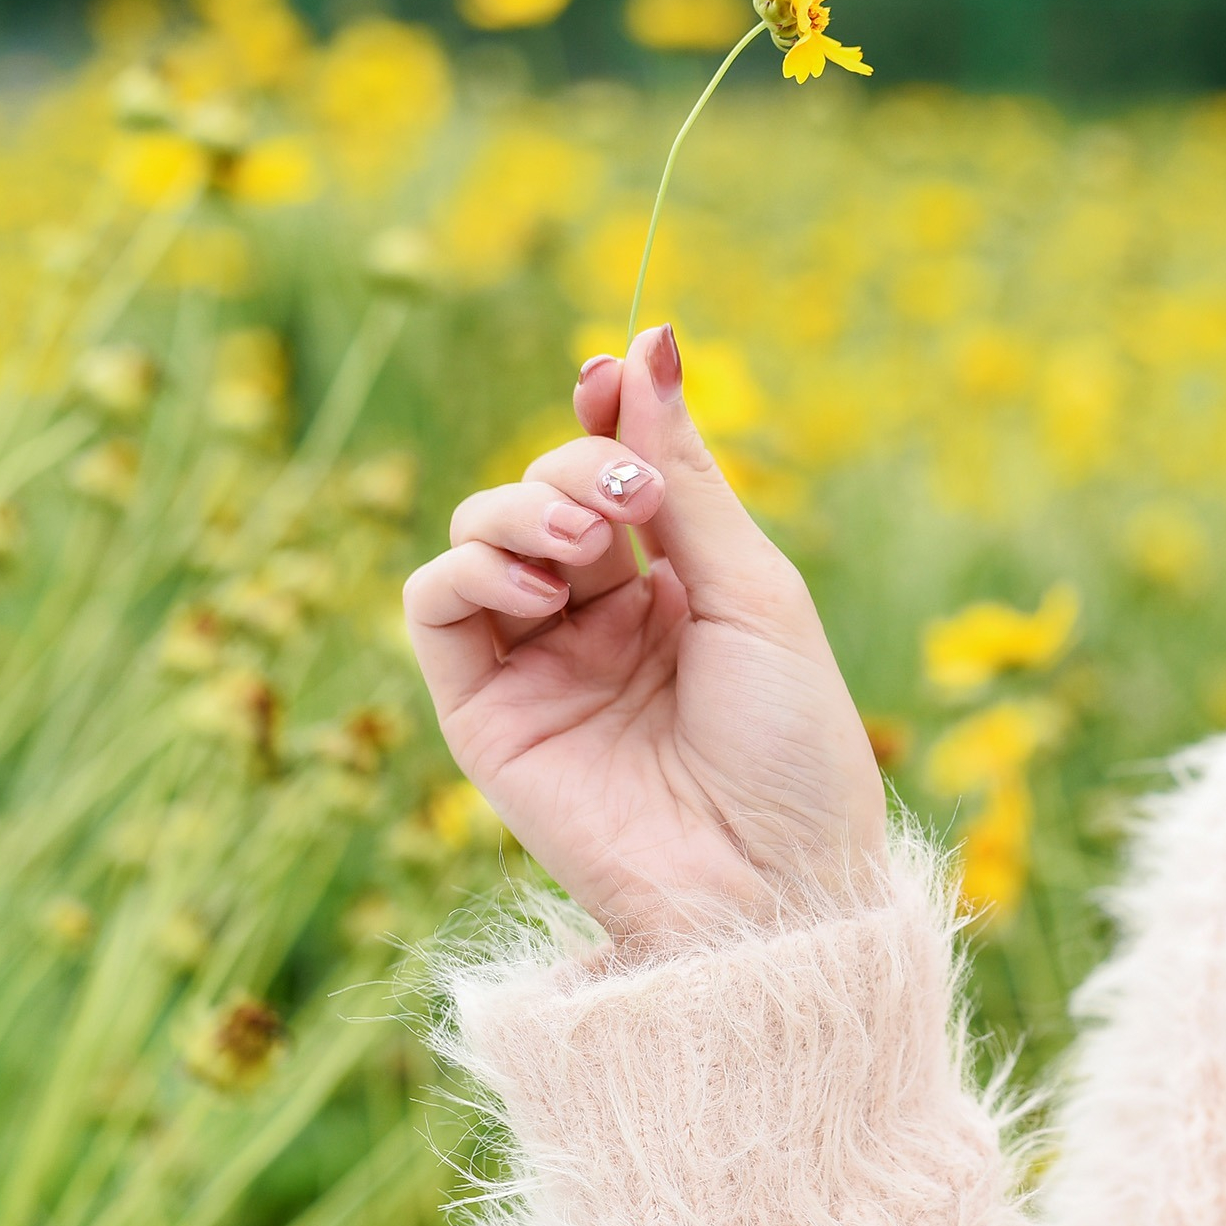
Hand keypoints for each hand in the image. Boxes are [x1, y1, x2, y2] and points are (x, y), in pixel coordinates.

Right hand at [401, 323, 889, 953]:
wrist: (768, 883)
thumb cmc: (790, 745)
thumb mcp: (751, 587)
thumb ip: (682, 472)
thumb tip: (647, 341)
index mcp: (679, 588)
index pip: (615, 470)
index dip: (604, 414)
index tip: (606, 372)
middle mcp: (602, 620)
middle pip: (547, 486)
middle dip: (577, 464)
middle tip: (623, 501)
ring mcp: (539, 664)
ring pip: (480, 531)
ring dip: (520, 503)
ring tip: (582, 540)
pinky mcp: (482, 713)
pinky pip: (435, 604)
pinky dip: (470, 565)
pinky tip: (537, 582)